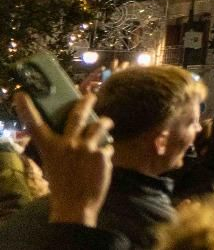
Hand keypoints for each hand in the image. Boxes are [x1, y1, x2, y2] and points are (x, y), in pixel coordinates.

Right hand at [14, 92, 112, 226]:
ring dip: (105, 123)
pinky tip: (101, 163)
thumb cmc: (62, 185)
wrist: (75, 206)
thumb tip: (73, 130)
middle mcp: (67, 144)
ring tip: (107, 123)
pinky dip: (105, 152)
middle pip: (78, 114)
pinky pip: (107, 147)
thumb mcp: (53, 163)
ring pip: (100, 125)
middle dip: (86, 101)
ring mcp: (86, 148)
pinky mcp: (102, 154)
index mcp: (49, 147)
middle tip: (91, 95)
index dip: (27, 108)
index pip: (35, 124)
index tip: (22, 93)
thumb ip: (61, 146)